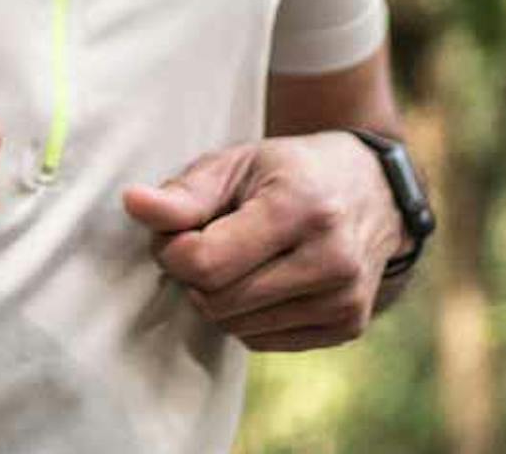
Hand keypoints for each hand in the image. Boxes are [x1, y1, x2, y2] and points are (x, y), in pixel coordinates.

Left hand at [121, 134, 406, 350]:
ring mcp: (345, 299)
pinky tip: (264, 280)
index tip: (174, 230)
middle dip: (194, 276)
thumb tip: (132, 204)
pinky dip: (247, 317)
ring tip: (237, 259)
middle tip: (203, 243)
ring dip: (218, 298)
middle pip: (219, 300)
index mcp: (300, 209)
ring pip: (237, 328)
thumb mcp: (236, 163)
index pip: (206, 262)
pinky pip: (262, 342)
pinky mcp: (349, 326)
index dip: (171, 251)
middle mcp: (332, 259)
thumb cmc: (290, 173)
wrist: (373, 192)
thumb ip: (183, 193)